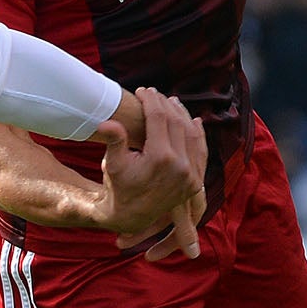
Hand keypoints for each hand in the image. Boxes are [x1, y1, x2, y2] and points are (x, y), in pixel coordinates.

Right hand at [98, 89, 206, 260]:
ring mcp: (191, 174)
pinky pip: (201, 151)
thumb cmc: (118, 187)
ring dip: (182, 115)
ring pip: (192, 134)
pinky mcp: (196, 180)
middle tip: (153, 94)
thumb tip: (105, 122)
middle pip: (176, 122)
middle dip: (164, 104)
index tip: (142, 90)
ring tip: (171, 102)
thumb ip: (113, 141)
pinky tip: (194, 121)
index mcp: (160, 158)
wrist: (131, 216)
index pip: (159, 118)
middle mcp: (181, 166)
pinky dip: (198, 134)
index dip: (150, 100)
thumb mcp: (112, 164)